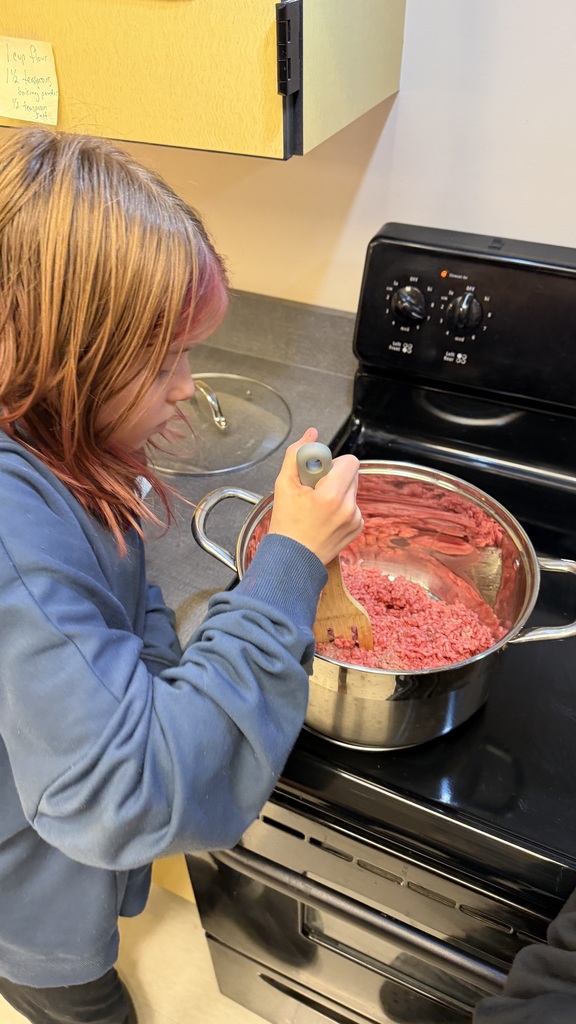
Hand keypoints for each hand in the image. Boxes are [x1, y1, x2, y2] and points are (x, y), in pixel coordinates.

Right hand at [268, 427, 362, 564]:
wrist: (292, 560)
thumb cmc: (286, 526)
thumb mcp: (284, 485)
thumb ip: (297, 455)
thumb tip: (311, 434)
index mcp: (333, 495)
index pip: (350, 461)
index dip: (333, 463)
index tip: (318, 474)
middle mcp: (349, 508)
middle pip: (351, 474)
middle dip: (334, 476)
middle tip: (314, 490)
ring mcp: (355, 519)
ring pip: (352, 489)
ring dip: (338, 491)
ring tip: (317, 507)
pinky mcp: (357, 528)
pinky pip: (353, 506)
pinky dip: (341, 507)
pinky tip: (324, 518)